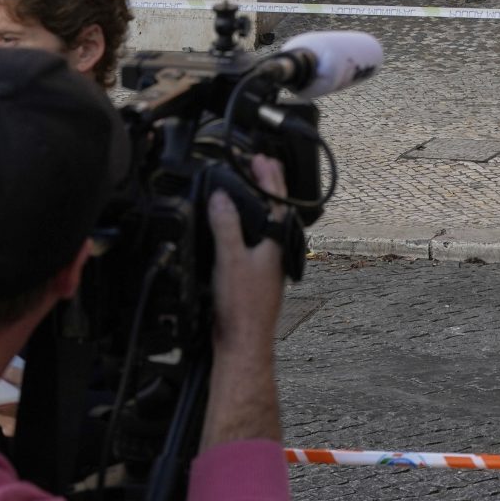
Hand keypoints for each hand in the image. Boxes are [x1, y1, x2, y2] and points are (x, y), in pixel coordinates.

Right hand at [209, 157, 289, 356]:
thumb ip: (227, 225)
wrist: (243, 342)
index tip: (261, 158)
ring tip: (247, 190)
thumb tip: (222, 197)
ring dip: (257, 206)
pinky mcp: (256, 277)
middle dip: (267, 186)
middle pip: (274, 210)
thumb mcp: (231, 258)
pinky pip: (255, 241)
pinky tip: (236, 231)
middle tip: (258, 166)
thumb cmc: (243, 307)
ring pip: (266, 226)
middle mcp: (276, 252)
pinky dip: (247, 226)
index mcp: (276, 243)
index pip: (277, 200)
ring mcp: (267, 265)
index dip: (269, 176)